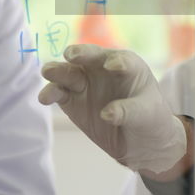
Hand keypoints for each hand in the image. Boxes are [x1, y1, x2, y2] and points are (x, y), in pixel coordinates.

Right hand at [38, 44, 186, 173]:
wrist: (140, 141)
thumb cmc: (150, 118)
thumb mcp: (147, 114)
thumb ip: (129, 111)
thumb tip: (106, 113)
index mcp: (127, 65)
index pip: (122, 60)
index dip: (118, 62)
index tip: (112, 66)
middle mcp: (102, 68)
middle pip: (89, 57)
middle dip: (80, 54)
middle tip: (71, 55)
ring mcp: (85, 82)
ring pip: (68, 72)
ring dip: (57, 70)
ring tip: (48, 72)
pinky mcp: (71, 100)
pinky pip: (58, 93)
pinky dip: (50, 93)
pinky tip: (44, 98)